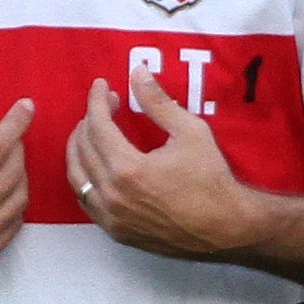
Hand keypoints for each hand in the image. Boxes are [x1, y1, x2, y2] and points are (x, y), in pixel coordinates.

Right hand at [0, 88, 31, 281]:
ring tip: (11, 161)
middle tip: (13, 136)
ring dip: (21, 175)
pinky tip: (8, 191)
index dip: (15, 123)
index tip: (27, 105)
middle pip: (14, 172)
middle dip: (18, 147)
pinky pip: (13, 226)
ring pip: (19, 200)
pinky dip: (16, 204)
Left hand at [70, 57, 269, 259]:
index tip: (102, 86)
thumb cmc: (212, 180)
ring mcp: (112, 217)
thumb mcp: (191, 132)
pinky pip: (86, 201)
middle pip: (83, 148)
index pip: (97, 125)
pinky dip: (84, 179)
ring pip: (77, 177)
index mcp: (128, 168)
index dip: (97, 101)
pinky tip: (95, 166)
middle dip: (89, 120)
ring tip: (92, 132)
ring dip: (79, 149)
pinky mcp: (116, 232)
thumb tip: (137, 71)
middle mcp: (112, 195)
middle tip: (106, 107)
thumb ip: (158, 102)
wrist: (227, 229)